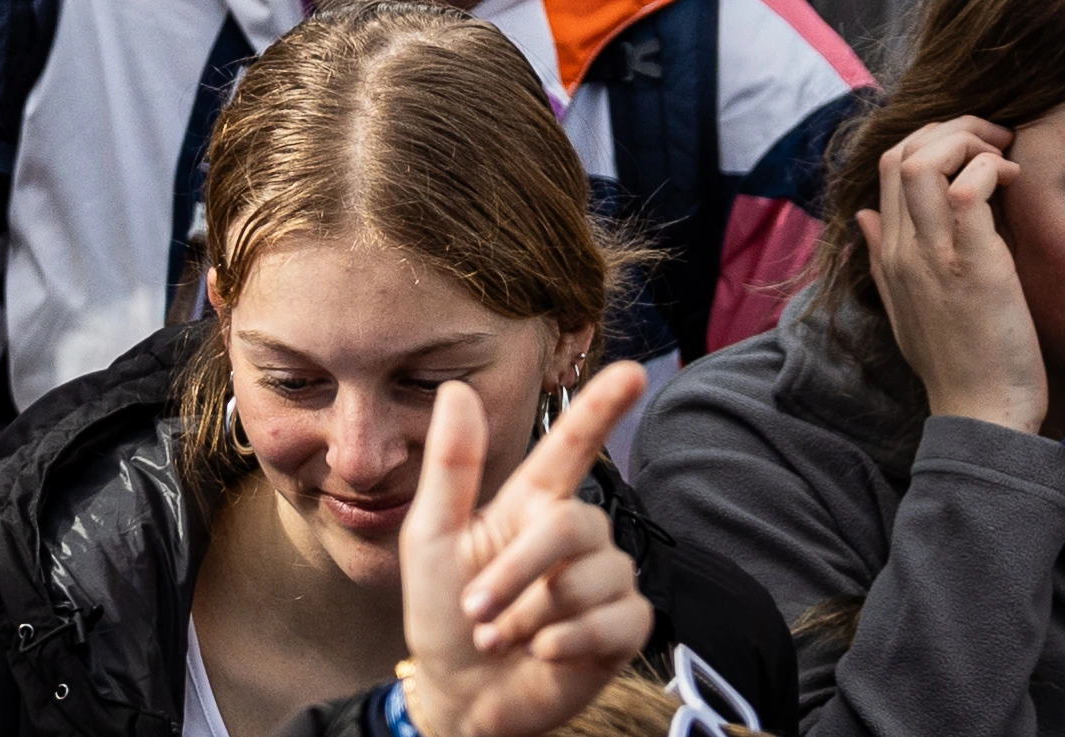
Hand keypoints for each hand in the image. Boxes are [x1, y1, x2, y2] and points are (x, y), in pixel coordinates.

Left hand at [399, 364, 656, 736]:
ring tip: (505, 635)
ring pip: (591, 578)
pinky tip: (543, 653)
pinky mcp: (624, 628)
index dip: (603, 408)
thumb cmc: (444, 614)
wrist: (463, 693)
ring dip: (533, 614)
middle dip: (519, 571)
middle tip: (478, 608)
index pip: (573, 447)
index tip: (633, 370)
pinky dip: (566, 642)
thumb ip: (451, 468)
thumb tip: (457, 388)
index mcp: (530, 504)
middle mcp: (576, 535)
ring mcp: (605, 582)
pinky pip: (613, 622)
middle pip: (573, 524)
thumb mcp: (431, 538)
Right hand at [856, 114, 1047, 431]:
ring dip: (967, 142)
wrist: (982, 413)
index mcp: (889, 254)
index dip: (930, 141)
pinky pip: (967, 192)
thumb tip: (863, 214)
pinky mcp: (973, 265)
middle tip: (993, 139)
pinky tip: (1013, 181)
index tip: (972, 151)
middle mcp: (903, 247)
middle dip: (950, 129)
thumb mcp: (903, 306)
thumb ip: (881, 256)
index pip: (889, 166)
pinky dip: (989, 170)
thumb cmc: (954, 364)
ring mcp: (933, 255)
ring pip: (925, 160)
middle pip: (903, 152)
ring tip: (1002, 157)